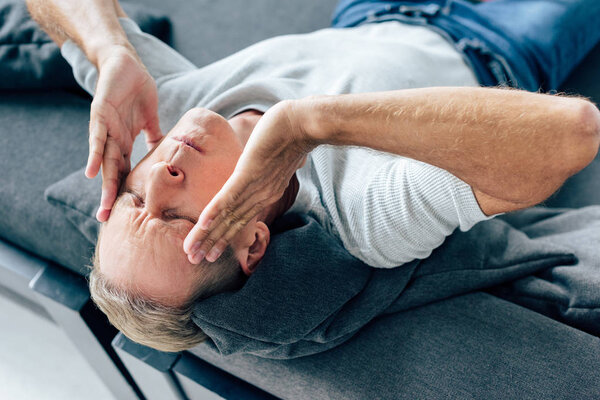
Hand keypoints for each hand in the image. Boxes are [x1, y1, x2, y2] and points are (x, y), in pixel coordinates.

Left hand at [86, 45, 161, 221]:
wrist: (125, 63)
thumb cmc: (136, 89)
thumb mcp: (151, 117)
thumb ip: (155, 135)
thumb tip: (167, 150)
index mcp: (125, 142)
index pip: (123, 171)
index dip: (122, 190)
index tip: (123, 212)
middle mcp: (113, 139)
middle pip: (111, 172)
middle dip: (108, 196)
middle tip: (106, 219)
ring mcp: (106, 129)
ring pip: (104, 161)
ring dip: (103, 183)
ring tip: (103, 205)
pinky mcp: (100, 115)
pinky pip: (97, 138)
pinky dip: (94, 155)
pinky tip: (91, 173)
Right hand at [183, 100, 314, 263]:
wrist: (305, 124)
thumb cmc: (292, 133)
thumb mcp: (276, 153)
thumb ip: (268, 161)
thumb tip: (267, 156)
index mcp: (265, 192)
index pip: (239, 219)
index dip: (223, 235)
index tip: (210, 251)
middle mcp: (260, 195)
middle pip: (232, 224)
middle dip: (212, 242)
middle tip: (195, 261)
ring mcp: (254, 187)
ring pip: (226, 215)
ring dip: (208, 234)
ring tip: (193, 252)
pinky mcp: (249, 175)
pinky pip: (228, 196)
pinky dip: (215, 211)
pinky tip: (203, 224)